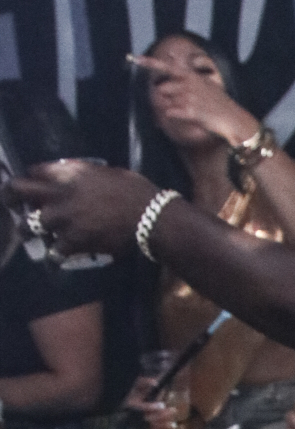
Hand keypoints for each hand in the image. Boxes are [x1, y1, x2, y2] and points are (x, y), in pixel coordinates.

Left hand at [5, 163, 157, 255]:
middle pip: (17, 191)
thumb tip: (76, 178)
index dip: (30, 178)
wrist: (147, 217)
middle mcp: (57, 194)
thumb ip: (83, 175)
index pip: (33, 171)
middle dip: (10, 197)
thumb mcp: (104, 172)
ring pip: (31, 226)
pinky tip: (56, 257)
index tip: (31, 183)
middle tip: (10, 204)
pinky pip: (54, 251)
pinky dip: (55, 255)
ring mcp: (62, 220)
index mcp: (66, 173)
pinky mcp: (72, 242)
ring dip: (31, 231)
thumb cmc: (133, 189)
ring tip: (31, 235)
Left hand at [128, 53, 257, 147]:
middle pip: (164, 89)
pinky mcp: (191, 111)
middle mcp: (189, 84)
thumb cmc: (219, 102)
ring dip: (175, 107)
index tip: (135, 58)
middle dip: (168, 97)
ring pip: (168, 102)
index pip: (168, 66)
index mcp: (192, 75)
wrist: (232, 119)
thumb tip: (172, 52)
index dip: (150, 62)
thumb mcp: (205, 80)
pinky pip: (172, 113)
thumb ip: (187, 68)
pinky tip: (187, 116)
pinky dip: (175, 116)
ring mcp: (190, 97)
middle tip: (186, 102)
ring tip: (192, 109)